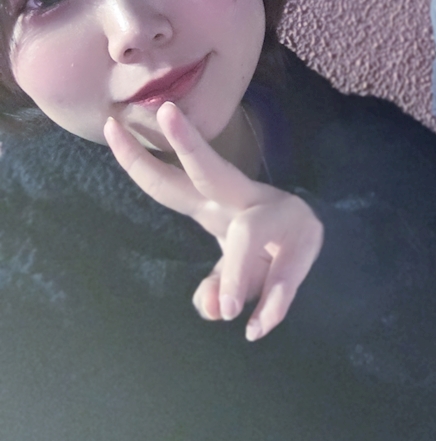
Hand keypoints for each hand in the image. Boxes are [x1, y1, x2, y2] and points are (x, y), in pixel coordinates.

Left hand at [104, 101, 323, 340]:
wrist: (320, 247)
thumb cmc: (264, 253)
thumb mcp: (230, 274)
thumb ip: (214, 288)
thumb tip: (215, 307)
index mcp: (216, 201)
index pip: (170, 180)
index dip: (138, 159)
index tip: (109, 126)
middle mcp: (244, 199)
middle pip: (211, 168)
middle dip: (188, 143)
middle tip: (167, 113)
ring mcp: (276, 216)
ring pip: (247, 235)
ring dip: (235, 273)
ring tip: (229, 311)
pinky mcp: (304, 241)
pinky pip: (282, 275)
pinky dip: (269, 306)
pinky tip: (259, 328)